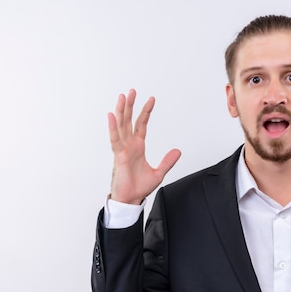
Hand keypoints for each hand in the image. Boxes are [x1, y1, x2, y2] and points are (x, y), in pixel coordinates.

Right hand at [108, 89, 180, 203]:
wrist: (131, 199)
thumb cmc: (139, 187)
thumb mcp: (159, 173)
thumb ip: (168, 161)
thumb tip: (178, 151)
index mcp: (138, 147)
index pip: (141, 125)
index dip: (146, 112)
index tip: (151, 99)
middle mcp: (129, 145)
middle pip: (129, 121)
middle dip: (130, 106)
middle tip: (132, 91)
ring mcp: (122, 149)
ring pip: (121, 126)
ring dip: (121, 111)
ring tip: (122, 97)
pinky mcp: (118, 156)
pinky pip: (115, 139)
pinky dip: (113, 127)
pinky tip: (112, 116)